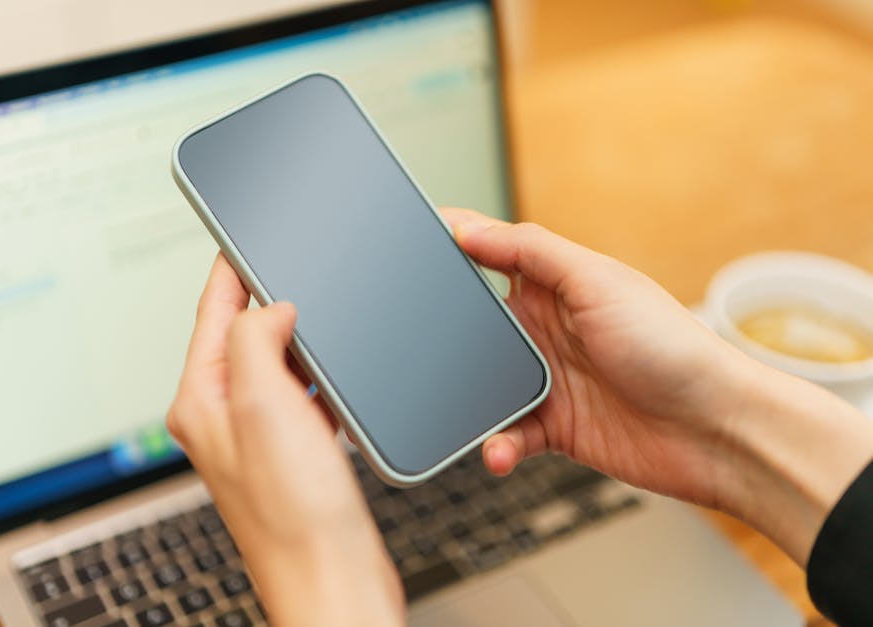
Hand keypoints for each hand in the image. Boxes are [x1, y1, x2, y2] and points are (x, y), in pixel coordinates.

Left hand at [167, 254, 403, 626]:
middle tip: (295, 265)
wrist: (334, 576)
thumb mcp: (263, 405)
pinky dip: (321, 376)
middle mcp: (225, 416)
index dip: (230, 270)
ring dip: (299, 339)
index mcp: (202, 401)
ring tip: (323, 314)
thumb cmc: (294, 513)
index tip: (243, 235)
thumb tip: (272, 307)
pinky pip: (304, 395)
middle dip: (269, 300)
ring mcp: (261, 436)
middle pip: (243, 336)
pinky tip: (339, 377)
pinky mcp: (296, 452)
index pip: (212, 315)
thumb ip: (256, 340)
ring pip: (278, 365)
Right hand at [444, 208, 872, 564]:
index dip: (449, 254)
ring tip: (455, 414)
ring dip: (466, 402)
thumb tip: (466, 226)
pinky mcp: (554, 427)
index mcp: (553, 285)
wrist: (717, 430)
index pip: (487, 259)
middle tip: (408, 348)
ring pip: (481, 386)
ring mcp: (548, 379)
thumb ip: (530, 251)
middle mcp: (545, 329)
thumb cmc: (670, 345)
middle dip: (442, 339)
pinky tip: (500, 452)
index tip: (403, 255)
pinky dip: (497, 445)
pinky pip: (507, 435)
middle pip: (473, 328)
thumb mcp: (597, 281)